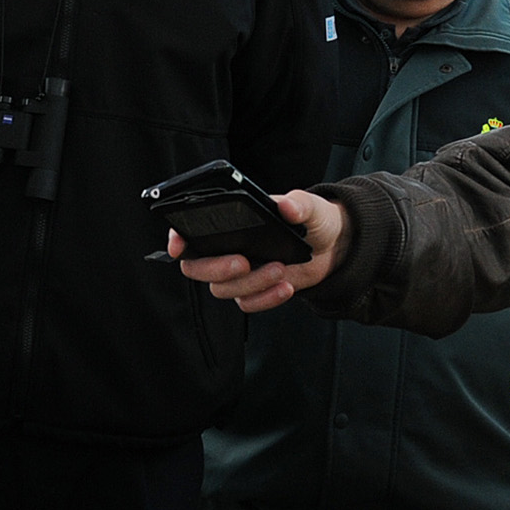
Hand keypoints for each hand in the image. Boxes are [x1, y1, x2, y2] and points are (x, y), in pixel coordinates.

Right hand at [174, 189, 347, 313]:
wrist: (332, 247)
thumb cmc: (313, 220)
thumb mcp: (310, 207)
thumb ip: (298, 204)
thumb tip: (286, 207)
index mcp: (230, 221)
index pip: (189, 230)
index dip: (176, 238)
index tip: (179, 246)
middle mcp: (226, 247)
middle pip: (197, 267)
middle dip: (216, 268)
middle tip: (243, 262)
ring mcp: (238, 272)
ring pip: (222, 289)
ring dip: (250, 283)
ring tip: (280, 269)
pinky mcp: (253, 291)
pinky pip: (247, 304)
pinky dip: (265, 299)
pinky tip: (286, 287)